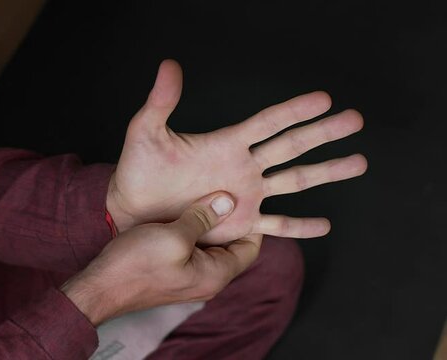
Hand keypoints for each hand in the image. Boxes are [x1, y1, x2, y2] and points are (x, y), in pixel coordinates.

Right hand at [62, 192, 259, 325]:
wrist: (100, 288)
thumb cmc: (136, 265)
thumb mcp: (173, 236)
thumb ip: (203, 219)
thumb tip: (228, 202)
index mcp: (215, 275)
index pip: (251, 247)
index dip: (253, 221)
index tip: (246, 196)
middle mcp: (207, 281)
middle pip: (231, 246)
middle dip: (230, 220)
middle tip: (224, 191)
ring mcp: (189, 279)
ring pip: (209, 246)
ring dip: (207, 224)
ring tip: (202, 197)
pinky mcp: (172, 274)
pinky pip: (191, 250)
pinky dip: (191, 231)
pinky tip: (181, 212)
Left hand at [107, 59, 366, 242]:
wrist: (132, 208)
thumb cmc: (138, 169)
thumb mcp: (146, 132)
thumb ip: (161, 101)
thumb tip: (169, 64)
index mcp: (226, 143)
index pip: (267, 122)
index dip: (294, 110)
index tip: (324, 98)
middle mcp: (243, 166)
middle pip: (291, 146)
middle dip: (323, 133)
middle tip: (355, 120)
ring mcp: (245, 194)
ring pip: (294, 182)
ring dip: (326, 172)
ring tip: (358, 162)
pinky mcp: (240, 223)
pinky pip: (276, 225)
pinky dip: (299, 227)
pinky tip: (325, 225)